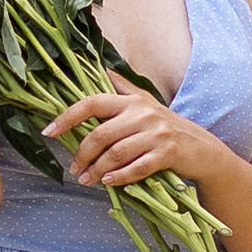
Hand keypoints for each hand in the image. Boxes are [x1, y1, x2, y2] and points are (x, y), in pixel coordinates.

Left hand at [54, 88, 218, 191]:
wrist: (202, 149)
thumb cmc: (166, 127)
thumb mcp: (145, 103)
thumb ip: (121, 88)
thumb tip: (98, 68)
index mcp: (131, 100)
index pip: (92, 103)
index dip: (67, 117)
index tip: (49, 132)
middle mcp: (143, 114)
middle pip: (101, 134)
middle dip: (82, 154)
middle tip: (74, 168)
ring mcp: (156, 133)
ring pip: (116, 153)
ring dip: (97, 170)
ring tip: (86, 180)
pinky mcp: (168, 153)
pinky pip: (138, 167)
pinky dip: (120, 177)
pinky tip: (109, 182)